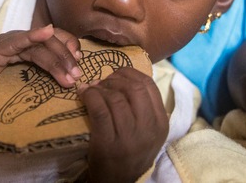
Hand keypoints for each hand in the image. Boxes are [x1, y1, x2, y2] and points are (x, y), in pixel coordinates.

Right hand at [0, 25, 81, 104]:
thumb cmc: (2, 91)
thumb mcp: (31, 82)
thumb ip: (47, 74)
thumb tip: (74, 76)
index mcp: (30, 45)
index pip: (55, 39)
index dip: (69, 47)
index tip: (80, 62)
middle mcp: (20, 40)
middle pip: (50, 42)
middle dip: (66, 58)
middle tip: (76, 76)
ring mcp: (8, 42)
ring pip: (38, 46)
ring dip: (56, 60)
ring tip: (68, 77)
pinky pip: (17, 41)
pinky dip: (32, 36)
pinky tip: (45, 32)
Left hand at [78, 67, 168, 181]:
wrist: (118, 182)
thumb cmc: (130, 152)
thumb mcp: (147, 132)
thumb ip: (143, 106)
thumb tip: (122, 76)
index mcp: (160, 123)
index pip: (149, 85)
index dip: (130, 74)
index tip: (116, 75)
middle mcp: (148, 129)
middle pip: (133, 88)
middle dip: (115, 79)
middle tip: (103, 82)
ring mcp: (129, 137)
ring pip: (115, 97)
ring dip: (100, 88)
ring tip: (92, 89)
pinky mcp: (108, 143)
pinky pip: (99, 109)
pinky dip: (90, 96)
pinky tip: (84, 94)